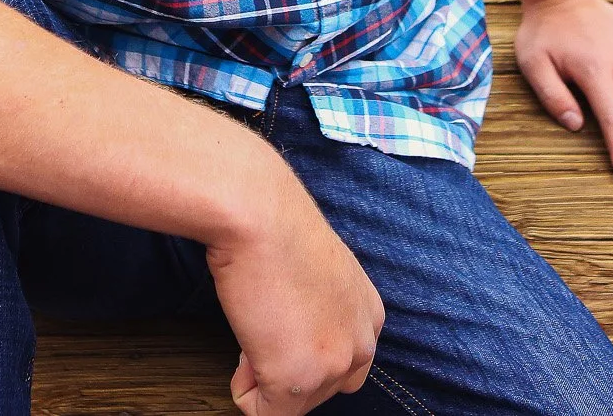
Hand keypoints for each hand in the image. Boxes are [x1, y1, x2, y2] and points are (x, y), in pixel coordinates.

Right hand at [205, 162, 382, 414]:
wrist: (259, 216)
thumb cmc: (277, 229)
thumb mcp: (319, 273)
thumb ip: (321, 311)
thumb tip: (294, 331)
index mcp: (369, 316)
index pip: (342, 362)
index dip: (300, 348)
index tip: (279, 322)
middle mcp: (361, 343)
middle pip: (321, 390)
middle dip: (285, 369)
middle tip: (264, 328)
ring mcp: (332, 366)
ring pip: (293, 405)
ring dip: (265, 378)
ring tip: (256, 329)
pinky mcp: (297, 381)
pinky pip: (265, 415)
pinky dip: (245, 392)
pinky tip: (244, 352)